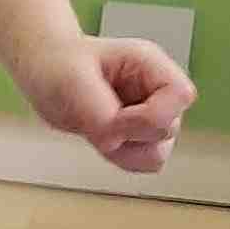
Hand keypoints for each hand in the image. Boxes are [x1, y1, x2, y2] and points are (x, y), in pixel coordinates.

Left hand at [22, 31, 195, 174]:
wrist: (48, 75)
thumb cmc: (60, 67)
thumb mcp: (71, 81)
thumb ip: (97, 112)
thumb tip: (112, 141)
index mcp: (149, 64)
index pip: (181, 95)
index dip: (151, 116)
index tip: (115, 117)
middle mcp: (158, 92)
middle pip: (168, 130)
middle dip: (126, 133)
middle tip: (93, 117)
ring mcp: (152, 118)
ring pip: (157, 155)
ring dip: (122, 149)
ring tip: (95, 126)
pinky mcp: (139, 138)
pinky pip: (142, 164)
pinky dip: (118, 157)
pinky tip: (100, 136)